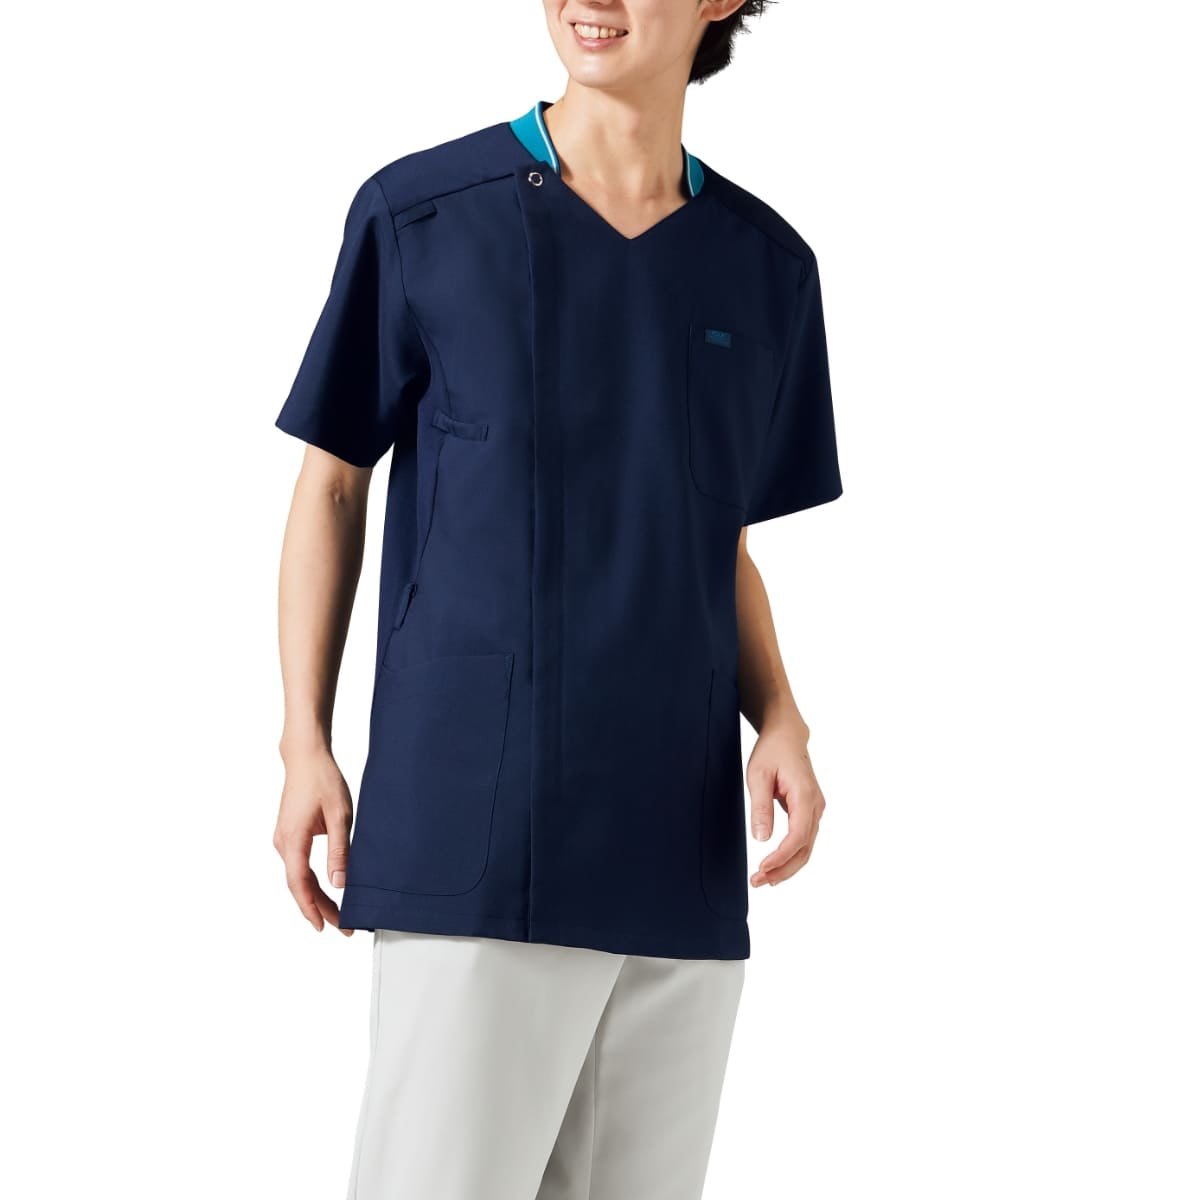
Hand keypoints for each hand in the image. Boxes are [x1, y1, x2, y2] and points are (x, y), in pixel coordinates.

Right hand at [273, 747, 354, 933]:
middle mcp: (283, 842)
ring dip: (315, 896)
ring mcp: (283, 839)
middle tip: (342, 926)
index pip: (299, 883)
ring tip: (338, 913)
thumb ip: (339, 850)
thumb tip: (339, 882)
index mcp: (293, 839)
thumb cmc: (323, 780)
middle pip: (298, 885)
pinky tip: (324, 889)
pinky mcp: (288, 835)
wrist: (305, 757)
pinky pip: (297, 866)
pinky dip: (310, 881)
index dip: (311, 908)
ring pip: (297, 877)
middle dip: (319, 907)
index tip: (324, 927)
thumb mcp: (340, 815)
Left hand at [745, 711, 825, 887]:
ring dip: (787, 866)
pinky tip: (776, 866)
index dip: (781, 857)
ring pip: (806, 847)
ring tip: (764, 880)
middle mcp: (816, 806)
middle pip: (804, 848)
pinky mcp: (810, 811)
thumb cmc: (772, 751)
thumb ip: (761, 806)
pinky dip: (791, 856)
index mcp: (806, 796)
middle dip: (783, 869)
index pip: (797, 837)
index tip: (762, 869)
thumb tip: (762, 839)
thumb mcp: (758, 775)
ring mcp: (815, 809)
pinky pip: (804, 839)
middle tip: (757, 882)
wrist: (787, 735)